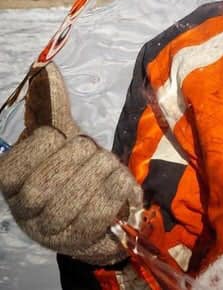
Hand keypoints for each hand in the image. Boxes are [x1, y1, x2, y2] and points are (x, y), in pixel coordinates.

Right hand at [0, 63, 142, 264]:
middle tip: (92, 152)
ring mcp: (49, 232)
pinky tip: (122, 187)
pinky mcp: (78, 244)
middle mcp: (24, 210)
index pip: (27, 153)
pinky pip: (99, 216)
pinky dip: (117, 193)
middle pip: (51, 179)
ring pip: (76, 197)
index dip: (54, 140)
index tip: (64, 139)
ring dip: (103, 173)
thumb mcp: (61, 135)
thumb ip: (50, 103)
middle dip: (82, 156)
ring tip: (108, 167)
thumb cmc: (72, 168)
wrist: (96, 211)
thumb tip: (45, 66)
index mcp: (12, 179)